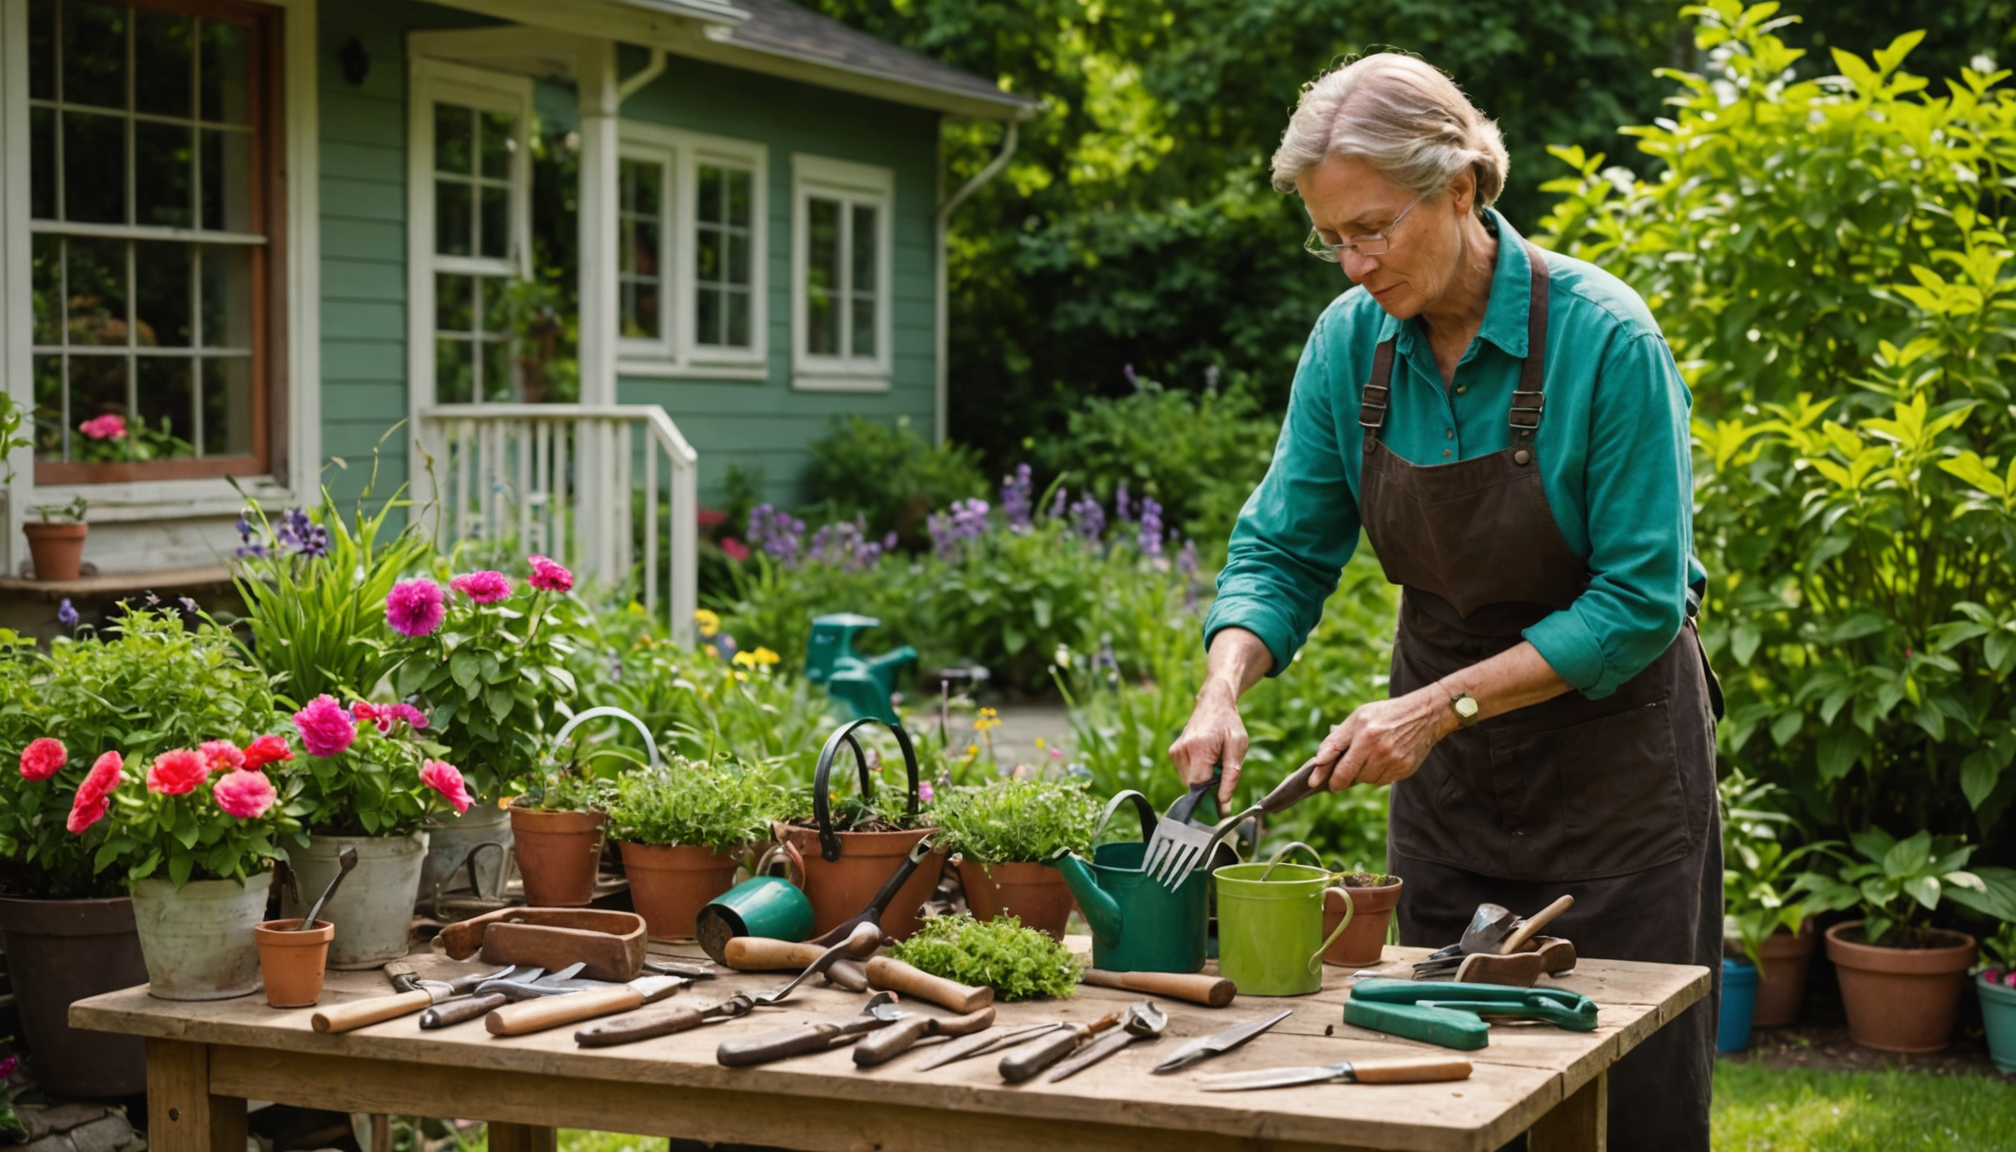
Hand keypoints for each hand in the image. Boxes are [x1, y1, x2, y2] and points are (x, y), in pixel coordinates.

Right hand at [1168, 679, 1248, 807]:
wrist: (1214, 702)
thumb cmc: (1229, 723)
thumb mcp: (1238, 747)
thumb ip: (1231, 776)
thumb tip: (1224, 804)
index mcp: (1198, 748)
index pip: (1199, 786)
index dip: (1211, 799)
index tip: (1223, 806)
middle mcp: (1181, 751)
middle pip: (1194, 786)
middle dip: (1210, 786)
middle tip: (1223, 771)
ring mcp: (1175, 752)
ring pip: (1190, 782)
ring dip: (1204, 779)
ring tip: (1216, 760)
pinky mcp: (1173, 753)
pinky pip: (1186, 774)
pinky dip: (1198, 772)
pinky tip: (1207, 758)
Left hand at [1299, 689, 1452, 791]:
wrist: (1424, 715)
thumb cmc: (1385, 715)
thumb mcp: (1358, 717)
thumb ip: (1335, 740)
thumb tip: (1317, 761)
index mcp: (1365, 735)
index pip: (1341, 768)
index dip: (1327, 777)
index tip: (1316, 782)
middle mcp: (1380, 750)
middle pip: (1353, 777)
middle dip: (1346, 774)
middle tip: (1347, 764)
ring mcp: (1394, 762)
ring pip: (1367, 781)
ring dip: (1363, 773)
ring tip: (1372, 754)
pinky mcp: (1404, 770)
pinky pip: (1382, 781)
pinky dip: (1378, 774)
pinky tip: (1384, 758)